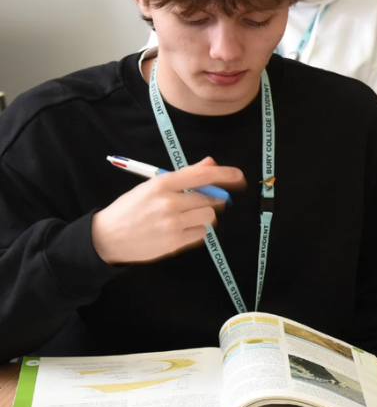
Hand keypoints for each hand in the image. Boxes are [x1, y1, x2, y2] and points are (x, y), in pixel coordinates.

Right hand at [92, 157, 242, 264]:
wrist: (107, 237)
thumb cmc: (132, 208)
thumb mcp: (153, 185)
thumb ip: (185, 175)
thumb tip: (211, 163)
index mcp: (162, 184)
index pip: (203, 175)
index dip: (225, 174)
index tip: (238, 176)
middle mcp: (169, 203)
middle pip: (210, 198)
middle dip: (211, 199)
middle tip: (199, 202)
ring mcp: (172, 224)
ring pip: (209, 217)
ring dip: (204, 215)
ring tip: (187, 216)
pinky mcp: (174, 242)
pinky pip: (201, 234)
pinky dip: (197, 231)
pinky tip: (181, 229)